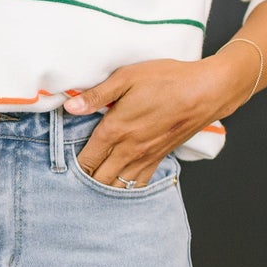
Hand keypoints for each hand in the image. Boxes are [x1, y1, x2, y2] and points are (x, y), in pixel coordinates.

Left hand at [63, 50, 252, 184]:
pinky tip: (118, 186)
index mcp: (116, 130)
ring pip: (118, 186)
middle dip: (84, 182)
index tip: (61, 166)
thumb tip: (70, 107)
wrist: (206, 91)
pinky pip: (139, 183)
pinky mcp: (160, 158)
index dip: (71, 167)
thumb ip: (97, 95)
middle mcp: (129, 149)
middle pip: (99, 179)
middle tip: (72, 179)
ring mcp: (146, 157)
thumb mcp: (127, 77)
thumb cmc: (167, 79)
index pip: (86, 160)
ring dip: (103, 188)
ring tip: (91, 185)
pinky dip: (126, 188)